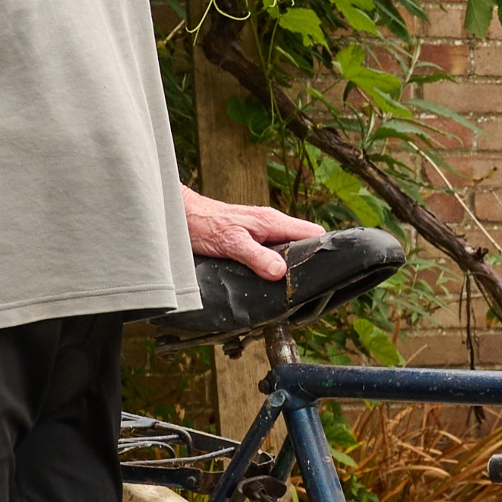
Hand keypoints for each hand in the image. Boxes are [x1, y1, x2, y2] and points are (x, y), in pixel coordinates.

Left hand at [185, 189, 325, 275]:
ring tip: (287, 285)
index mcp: (273, 222)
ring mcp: (262, 232)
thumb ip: (256, 256)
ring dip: (287, 265)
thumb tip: (280, 271)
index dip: (320, 250)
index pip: (313, 233)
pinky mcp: (252, 240)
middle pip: (303, 243)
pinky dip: (273, 265)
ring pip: (287, 249)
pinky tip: (268, 278)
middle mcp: (271, 225)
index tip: (321, 270)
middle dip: (305, 262)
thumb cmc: (203, 224)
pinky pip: (272, 252)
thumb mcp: (231, 243)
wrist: (180, 216)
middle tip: (302, 285)